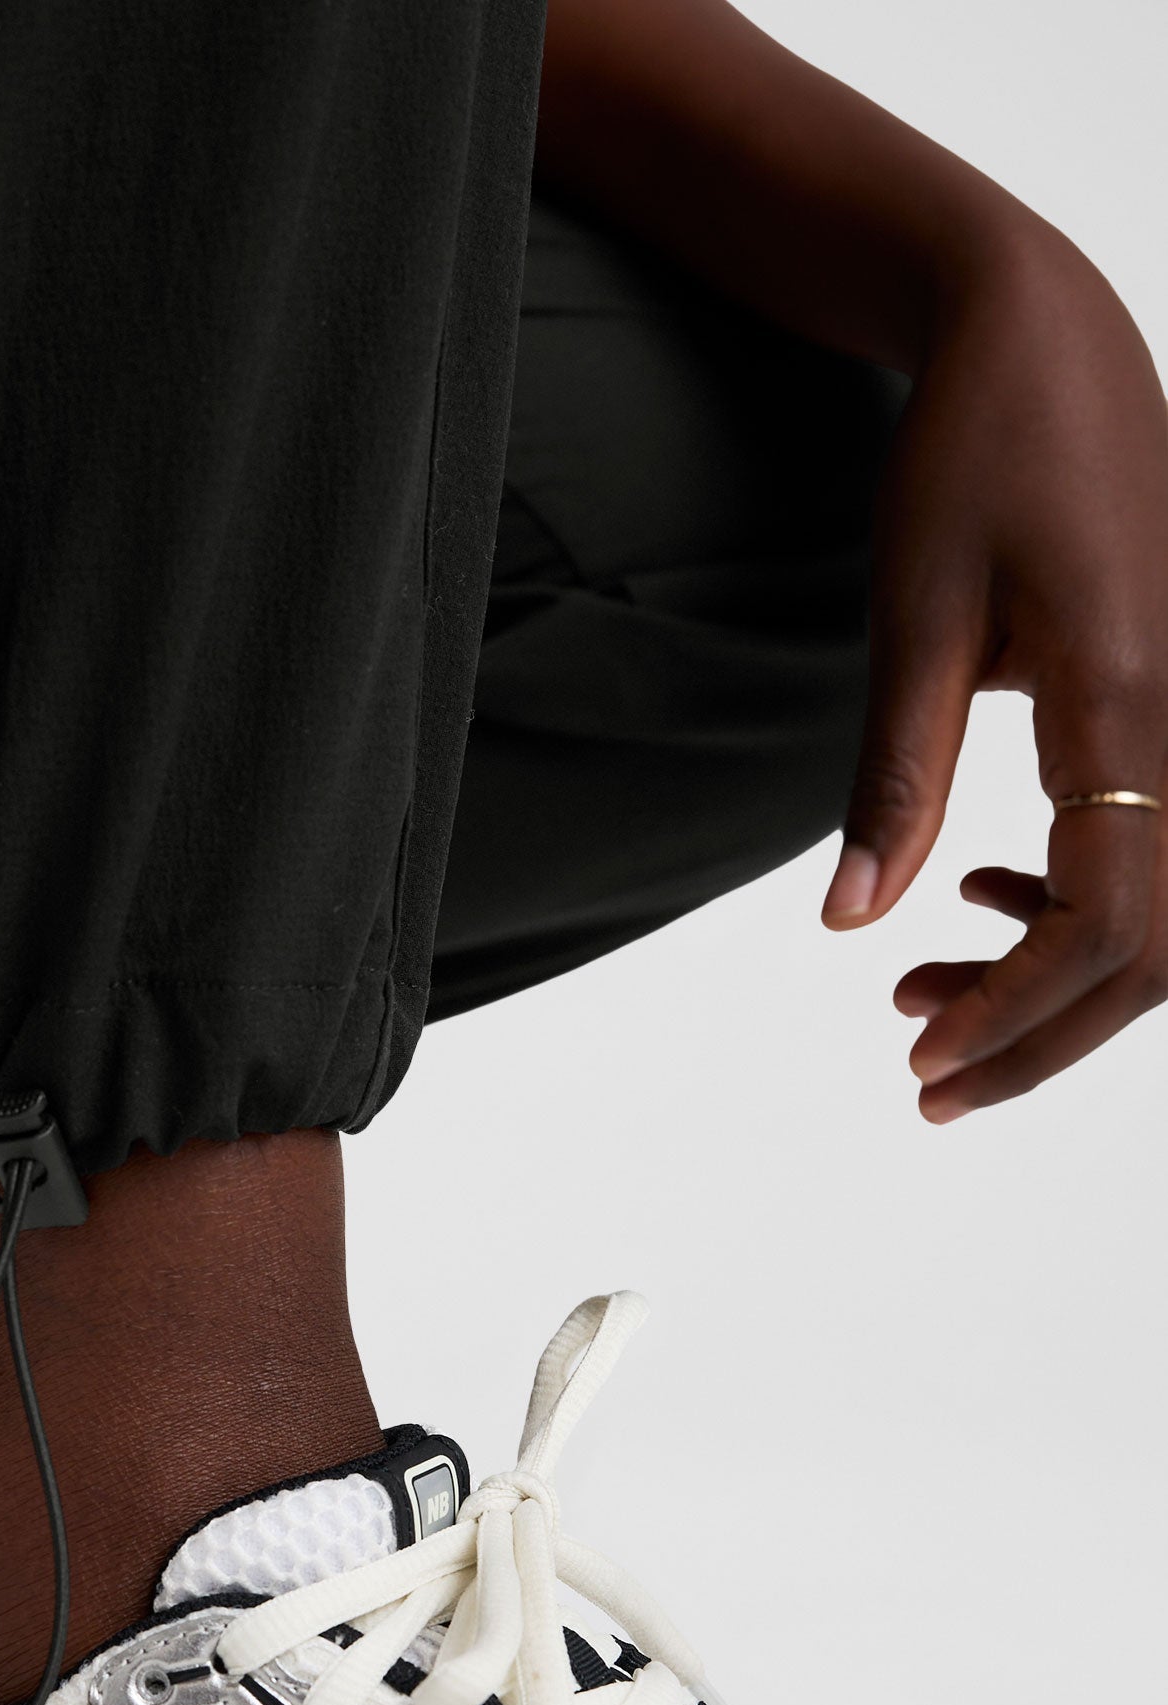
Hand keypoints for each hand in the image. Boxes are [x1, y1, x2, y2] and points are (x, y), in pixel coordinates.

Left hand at [821, 236, 1167, 1121]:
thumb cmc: (973, 458)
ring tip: (921, 1004)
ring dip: (1052, 980)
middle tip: (924, 1085)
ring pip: (1161, 910)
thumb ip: (892, 780)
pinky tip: (975, 905)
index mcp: (1130, 704)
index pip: (1109, 920)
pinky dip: (1069, 906)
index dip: (1020, 1011)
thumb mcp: (914, 619)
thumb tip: (846, 923)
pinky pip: (1152, 846)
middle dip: (1041, 1033)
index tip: (920, 1061)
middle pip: (1155, 946)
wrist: (1044, 340)